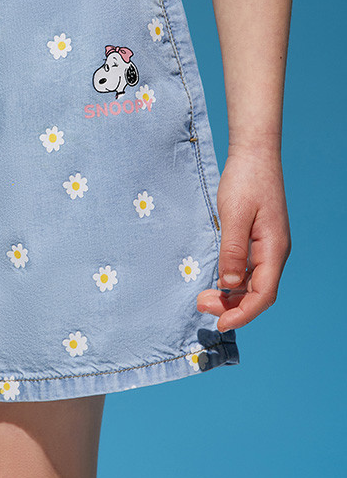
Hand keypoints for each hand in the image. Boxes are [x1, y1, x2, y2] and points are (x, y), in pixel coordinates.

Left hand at [197, 147, 290, 330]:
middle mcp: (274, 252)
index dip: (243, 313)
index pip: (263, 294)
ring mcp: (267, 247)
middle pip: (258, 293)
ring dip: (230, 295)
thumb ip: (232, 250)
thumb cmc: (245, 180)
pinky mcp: (258, 241)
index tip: (220, 324)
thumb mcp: (234, 215)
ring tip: (204, 297)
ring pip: (252, 284)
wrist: (254, 154)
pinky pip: (247, 270)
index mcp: (274, 249)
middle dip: (232, 306)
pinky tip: (215, 280)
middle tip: (201, 305)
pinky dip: (231, 281)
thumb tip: (229, 284)